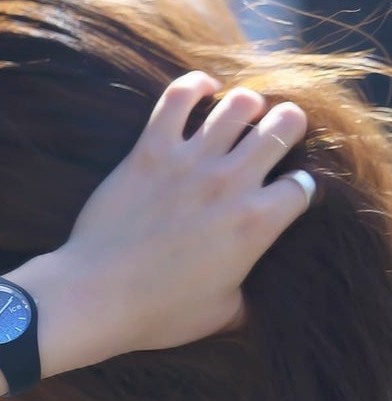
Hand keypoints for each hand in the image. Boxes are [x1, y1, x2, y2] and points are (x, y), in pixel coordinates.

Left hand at [54, 70, 309, 359]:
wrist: (97, 296)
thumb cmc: (159, 312)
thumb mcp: (221, 314)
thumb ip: (249, 297)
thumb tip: (257, 296)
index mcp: (257, 223)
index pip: (304, 185)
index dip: (300, 189)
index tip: (286, 195)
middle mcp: (231, 183)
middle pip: (284, 126)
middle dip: (287, 129)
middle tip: (274, 140)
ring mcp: (189, 161)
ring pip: (239, 104)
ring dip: (247, 107)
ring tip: (241, 118)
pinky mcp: (150, 151)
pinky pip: (178, 96)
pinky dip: (194, 86)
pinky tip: (202, 90)